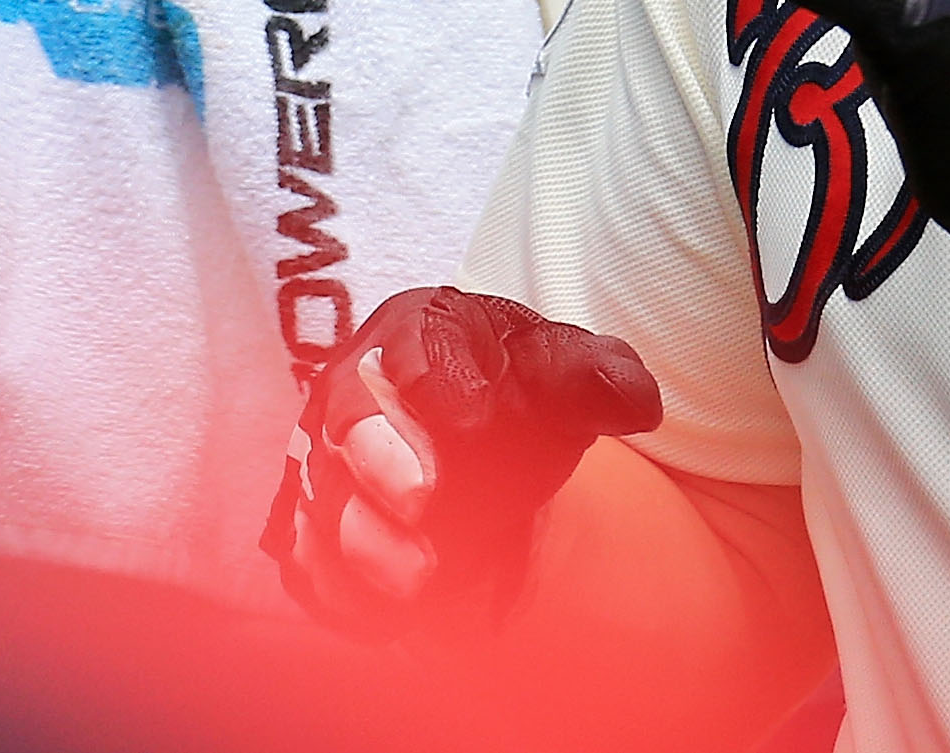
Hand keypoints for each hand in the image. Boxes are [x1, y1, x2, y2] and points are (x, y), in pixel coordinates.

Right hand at [263, 287, 661, 630]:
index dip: (438, 381)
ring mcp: (330, 469)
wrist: (480, 444)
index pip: (417, 346)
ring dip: (365, 543)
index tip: (475, 419)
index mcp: (416, 332)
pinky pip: (315, 568)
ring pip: (326, 504)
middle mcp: (355, 395)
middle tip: (422, 499)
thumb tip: (634, 399)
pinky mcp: (322, 537)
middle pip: (350, 423)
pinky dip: (348, 595)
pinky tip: (394, 617)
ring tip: (418, 576)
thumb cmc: (513, 393)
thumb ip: (599, 377)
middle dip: (381, 459)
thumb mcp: (563, 371)